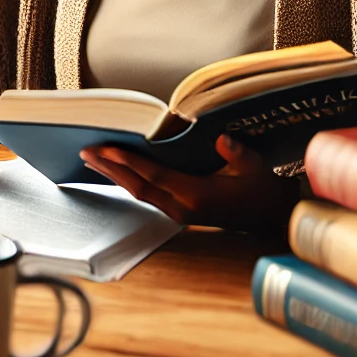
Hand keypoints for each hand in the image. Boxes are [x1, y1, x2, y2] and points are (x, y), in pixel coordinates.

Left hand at [79, 134, 299, 230]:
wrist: (269, 216)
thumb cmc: (261, 188)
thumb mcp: (254, 166)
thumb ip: (237, 153)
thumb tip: (222, 140)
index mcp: (197, 196)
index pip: (155, 176)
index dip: (130, 162)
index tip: (108, 149)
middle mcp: (182, 208)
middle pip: (138, 187)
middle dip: (111, 169)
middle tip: (86, 151)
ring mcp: (178, 212)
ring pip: (139, 193)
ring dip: (115, 175)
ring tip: (92, 158)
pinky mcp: (178, 211)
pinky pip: (146, 195)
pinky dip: (128, 181)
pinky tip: (116, 170)